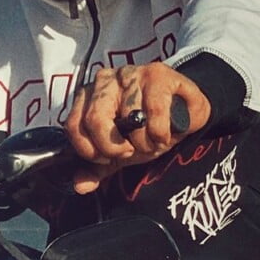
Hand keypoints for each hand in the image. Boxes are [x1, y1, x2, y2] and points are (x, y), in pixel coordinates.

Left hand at [64, 63, 209, 194]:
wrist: (185, 114)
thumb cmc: (147, 130)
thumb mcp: (120, 153)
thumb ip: (97, 169)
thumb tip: (80, 187)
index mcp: (87, 97)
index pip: (74, 126)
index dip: (91, 151)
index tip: (108, 158)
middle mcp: (104, 80)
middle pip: (95, 119)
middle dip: (113, 147)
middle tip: (130, 152)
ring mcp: (130, 73)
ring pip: (129, 117)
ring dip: (144, 141)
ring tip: (152, 141)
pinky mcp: (157, 73)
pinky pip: (155, 110)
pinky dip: (160, 132)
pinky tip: (164, 133)